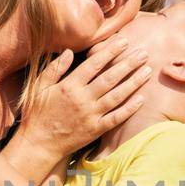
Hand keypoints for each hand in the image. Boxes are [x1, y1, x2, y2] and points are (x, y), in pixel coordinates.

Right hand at [19, 34, 152, 156]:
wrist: (39, 144)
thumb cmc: (37, 113)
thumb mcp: (39, 88)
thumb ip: (54, 68)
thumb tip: (68, 51)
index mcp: (69, 86)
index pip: (94, 64)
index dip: (110, 51)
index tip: (124, 41)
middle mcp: (82, 99)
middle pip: (110, 78)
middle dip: (128, 64)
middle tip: (144, 52)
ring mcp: (90, 116)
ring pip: (117, 96)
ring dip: (134, 82)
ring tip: (147, 70)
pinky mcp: (95, 130)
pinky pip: (116, 118)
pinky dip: (129, 109)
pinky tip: (141, 98)